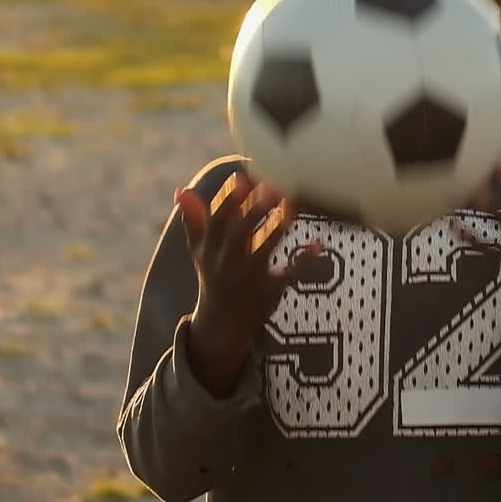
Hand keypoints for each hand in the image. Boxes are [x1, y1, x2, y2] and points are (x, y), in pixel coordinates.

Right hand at [177, 171, 320, 396]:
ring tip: (292, 206)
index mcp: (210, 251)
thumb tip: (181, 189)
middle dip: (253, 210)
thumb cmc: (215, 277)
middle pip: (239, 234)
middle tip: (272, 186)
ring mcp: (250, 279)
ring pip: (263, 252)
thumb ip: (194, 221)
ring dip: (277, 229)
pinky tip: (319, 243)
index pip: (217, 221)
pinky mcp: (271, 291)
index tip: (241, 177)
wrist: (222, 324)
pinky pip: (289, 275)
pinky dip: (305, 260)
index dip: (228, 200)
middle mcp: (228, 264)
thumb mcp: (201, 252)